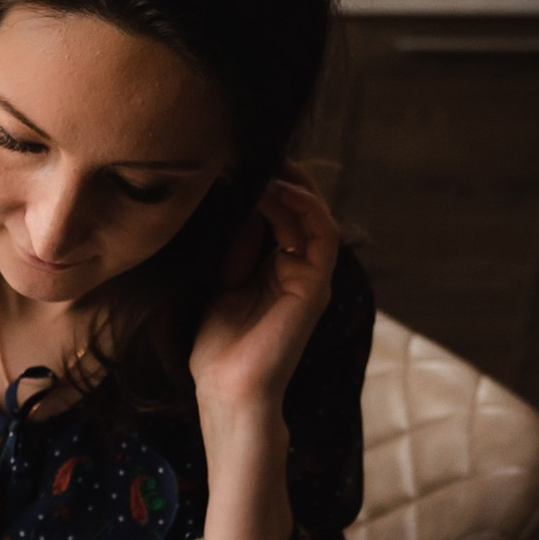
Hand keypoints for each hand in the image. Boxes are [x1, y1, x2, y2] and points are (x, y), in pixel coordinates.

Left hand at [189, 164, 338, 423]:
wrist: (227, 388)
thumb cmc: (217, 346)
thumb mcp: (220, 283)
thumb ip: (235, 247)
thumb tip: (235, 203)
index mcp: (277, 269)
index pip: (279, 215)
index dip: (266, 185)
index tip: (240, 161)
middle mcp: (298, 269)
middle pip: (300, 209)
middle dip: (283, 177)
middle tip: (258, 151)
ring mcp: (310, 276)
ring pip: (313, 215)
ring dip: (291, 186)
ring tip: (267, 165)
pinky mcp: (315, 285)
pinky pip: (321, 235)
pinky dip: (304, 208)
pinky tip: (279, 190)